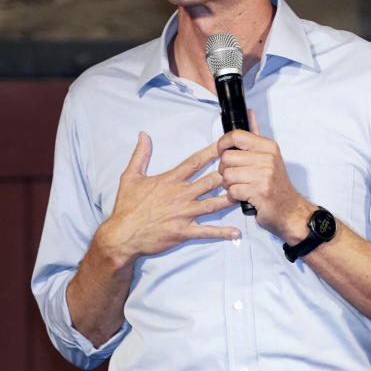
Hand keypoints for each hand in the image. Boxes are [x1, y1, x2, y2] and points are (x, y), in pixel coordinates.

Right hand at [101, 132, 240, 263]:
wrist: (122, 235)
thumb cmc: (127, 206)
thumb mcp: (129, 176)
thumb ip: (140, 155)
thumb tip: (143, 135)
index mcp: (170, 180)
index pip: (194, 163)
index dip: (211, 153)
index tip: (225, 145)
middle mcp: (180, 195)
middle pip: (210, 181)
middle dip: (228, 174)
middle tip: (244, 168)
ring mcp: (183, 214)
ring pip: (213, 205)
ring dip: (230, 200)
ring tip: (247, 195)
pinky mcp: (183, 232)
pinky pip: (206, 231)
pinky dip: (222, 232)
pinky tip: (237, 232)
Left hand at [216, 111, 314, 243]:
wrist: (290, 211)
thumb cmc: (275, 185)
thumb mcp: (269, 156)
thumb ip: (255, 135)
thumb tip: (249, 112)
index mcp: (268, 146)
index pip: (235, 136)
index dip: (222, 144)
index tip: (222, 152)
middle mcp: (268, 158)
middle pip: (227, 157)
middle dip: (224, 170)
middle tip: (234, 177)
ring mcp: (264, 175)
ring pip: (227, 175)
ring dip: (228, 185)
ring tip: (240, 187)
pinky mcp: (259, 191)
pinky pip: (232, 191)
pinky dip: (234, 196)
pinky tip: (244, 196)